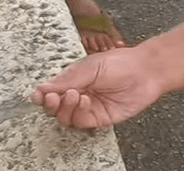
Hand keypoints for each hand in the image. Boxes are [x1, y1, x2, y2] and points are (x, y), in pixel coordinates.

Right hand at [30, 47, 164, 128]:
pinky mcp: (99, 118)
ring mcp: (88, 108)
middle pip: (55, 107)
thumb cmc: (119, 63)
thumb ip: (66, 80)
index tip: (38, 95)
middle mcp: (78, 95)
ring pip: (65, 117)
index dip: (42, 95)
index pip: (51, 91)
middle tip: (52, 98)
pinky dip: (79, 112)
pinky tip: (85, 100)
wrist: (145, 72)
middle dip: (50, 104)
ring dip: (65, 108)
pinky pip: (81, 121)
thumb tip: (42, 87)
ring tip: (74, 95)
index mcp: (73, 80)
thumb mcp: (88, 67)